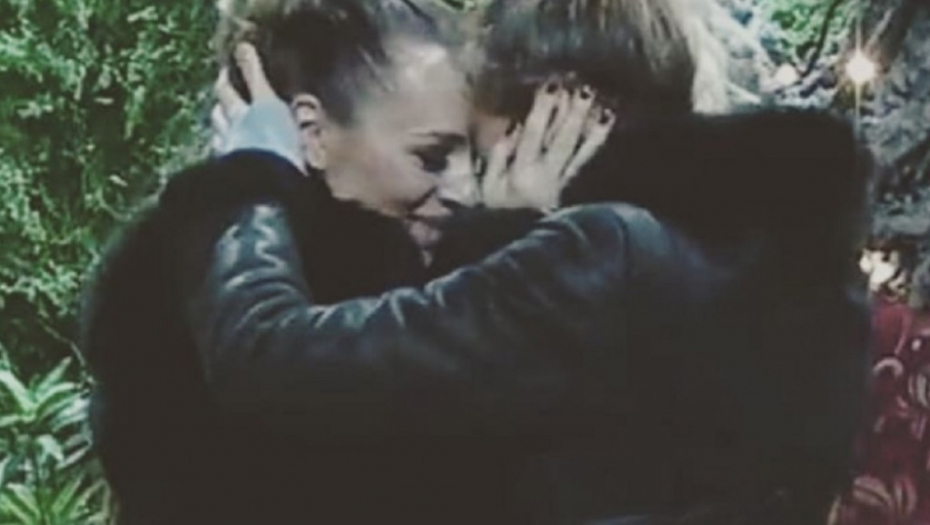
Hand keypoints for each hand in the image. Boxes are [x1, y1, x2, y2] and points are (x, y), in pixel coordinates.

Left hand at [211, 43, 305, 172]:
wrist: (265, 191)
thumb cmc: (292, 161)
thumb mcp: (307, 137)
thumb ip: (303, 121)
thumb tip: (303, 104)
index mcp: (265, 108)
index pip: (254, 77)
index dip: (248, 62)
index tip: (243, 48)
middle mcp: (242, 119)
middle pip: (226, 94)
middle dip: (225, 83)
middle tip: (223, 76)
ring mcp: (228, 140)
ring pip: (218, 118)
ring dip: (219, 111)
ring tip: (219, 108)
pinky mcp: (222, 162)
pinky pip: (217, 144)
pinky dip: (219, 140)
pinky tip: (220, 143)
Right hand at [481, 81, 614, 210]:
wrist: (515, 239)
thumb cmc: (494, 209)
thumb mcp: (486, 186)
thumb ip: (497, 158)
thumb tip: (512, 129)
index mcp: (522, 171)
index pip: (533, 135)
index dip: (543, 110)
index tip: (550, 85)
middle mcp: (546, 174)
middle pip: (562, 139)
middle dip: (572, 113)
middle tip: (583, 88)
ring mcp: (560, 178)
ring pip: (577, 147)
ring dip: (589, 123)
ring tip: (601, 101)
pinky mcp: (567, 182)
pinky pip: (584, 157)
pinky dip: (595, 138)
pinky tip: (606, 120)